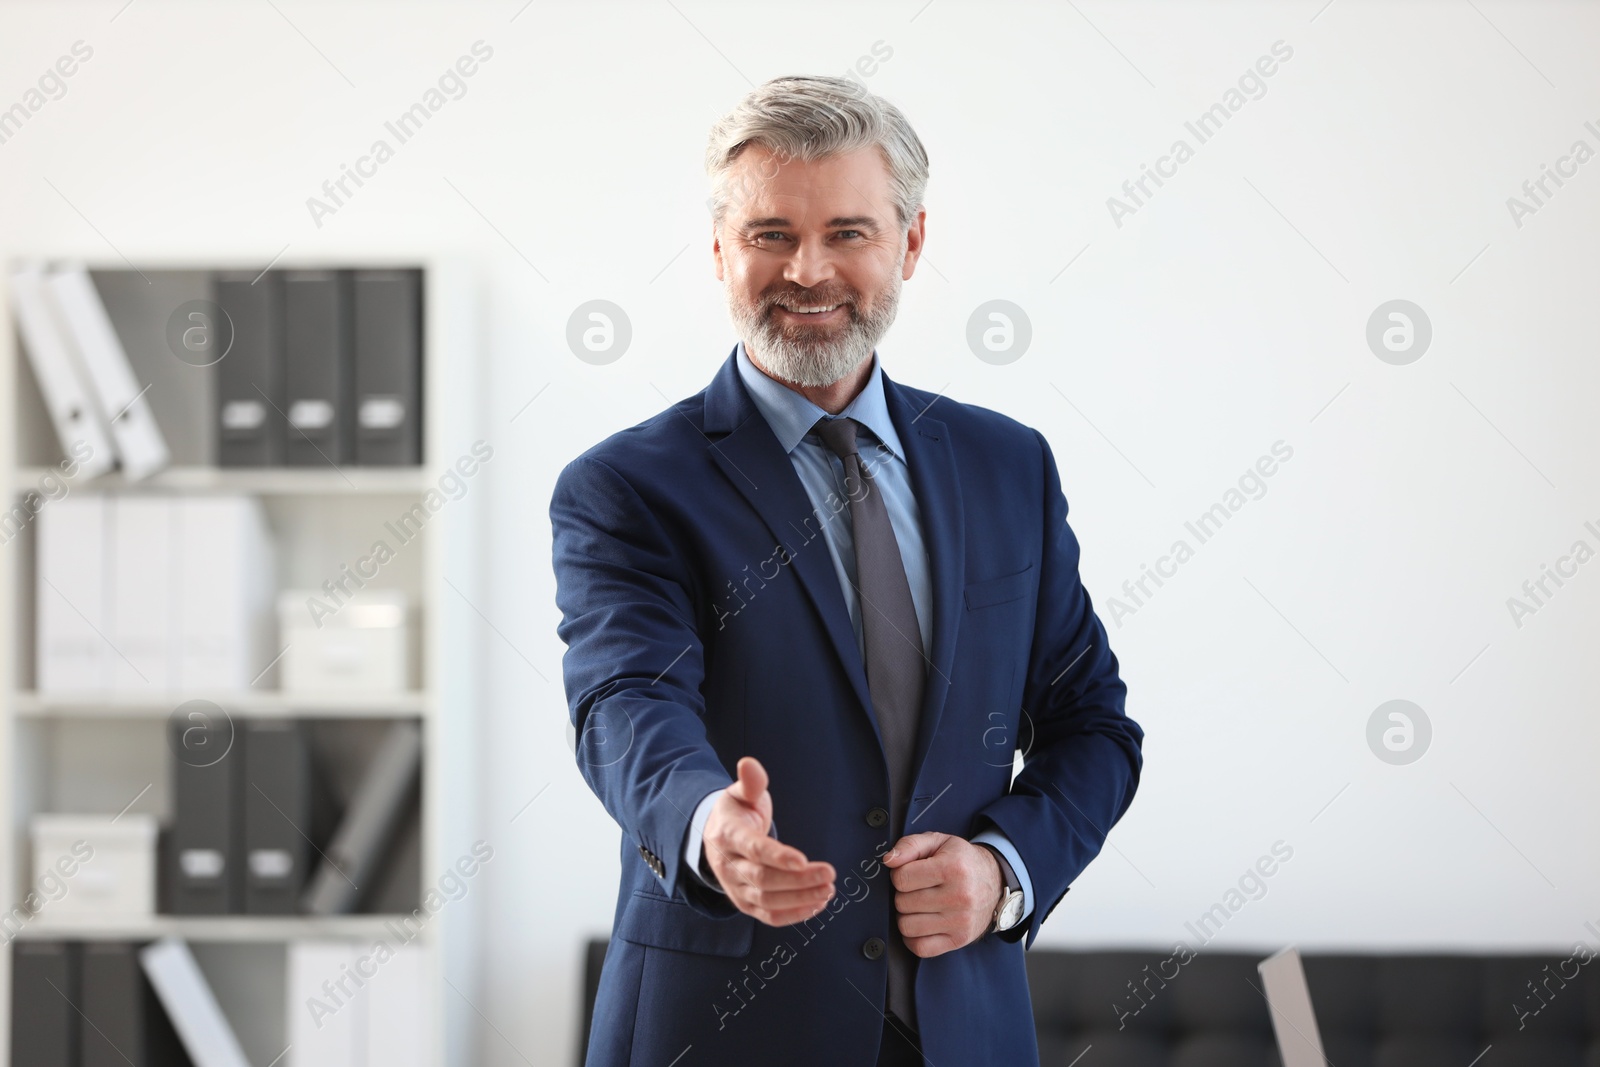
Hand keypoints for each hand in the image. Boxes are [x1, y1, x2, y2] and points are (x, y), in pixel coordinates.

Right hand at [702, 757, 835, 925]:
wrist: (716, 838)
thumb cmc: (736, 813)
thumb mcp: (740, 793)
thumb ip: (750, 782)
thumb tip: (749, 764)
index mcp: (727, 836)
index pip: (754, 849)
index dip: (778, 856)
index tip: (803, 860)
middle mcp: (728, 866)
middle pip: (763, 879)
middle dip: (798, 881)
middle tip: (829, 875)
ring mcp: (736, 888)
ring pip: (767, 902)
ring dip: (800, 900)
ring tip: (828, 890)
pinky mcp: (745, 904)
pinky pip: (768, 917)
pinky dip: (793, 915)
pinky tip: (816, 905)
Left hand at [881, 832, 1001, 957]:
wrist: (995, 881)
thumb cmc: (961, 860)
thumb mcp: (938, 842)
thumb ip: (910, 845)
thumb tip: (888, 861)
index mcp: (952, 868)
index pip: (901, 878)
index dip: (899, 875)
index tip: (910, 873)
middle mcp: (959, 896)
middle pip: (902, 903)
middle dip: (903, 895)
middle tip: (917, 890)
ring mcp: (961, 921)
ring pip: (907, 927)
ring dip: (907, 916)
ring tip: (919, 906)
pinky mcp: (960, 939)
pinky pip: (920, 948)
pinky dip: (913, 938)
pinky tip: (921, 924)